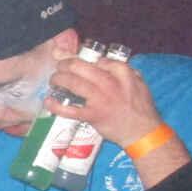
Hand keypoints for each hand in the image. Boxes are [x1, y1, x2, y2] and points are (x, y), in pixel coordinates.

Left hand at [45, 56, 162, 146]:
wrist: (142, 132)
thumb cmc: (140, 107)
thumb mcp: (138, 82)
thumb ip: (122, 70)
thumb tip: (101, 61)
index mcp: (122, 72)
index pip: (96, 59)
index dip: (81, 59)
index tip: (73, 61)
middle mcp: (110, 83)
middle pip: (79, 66)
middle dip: (64, 64)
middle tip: (59, 68)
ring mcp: (100, 99)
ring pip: (72, 83)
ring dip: (58, 79)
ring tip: (54, 81)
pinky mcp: (93, 115)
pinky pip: (70, 109)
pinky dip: (56, 105)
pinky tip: (48, 102)